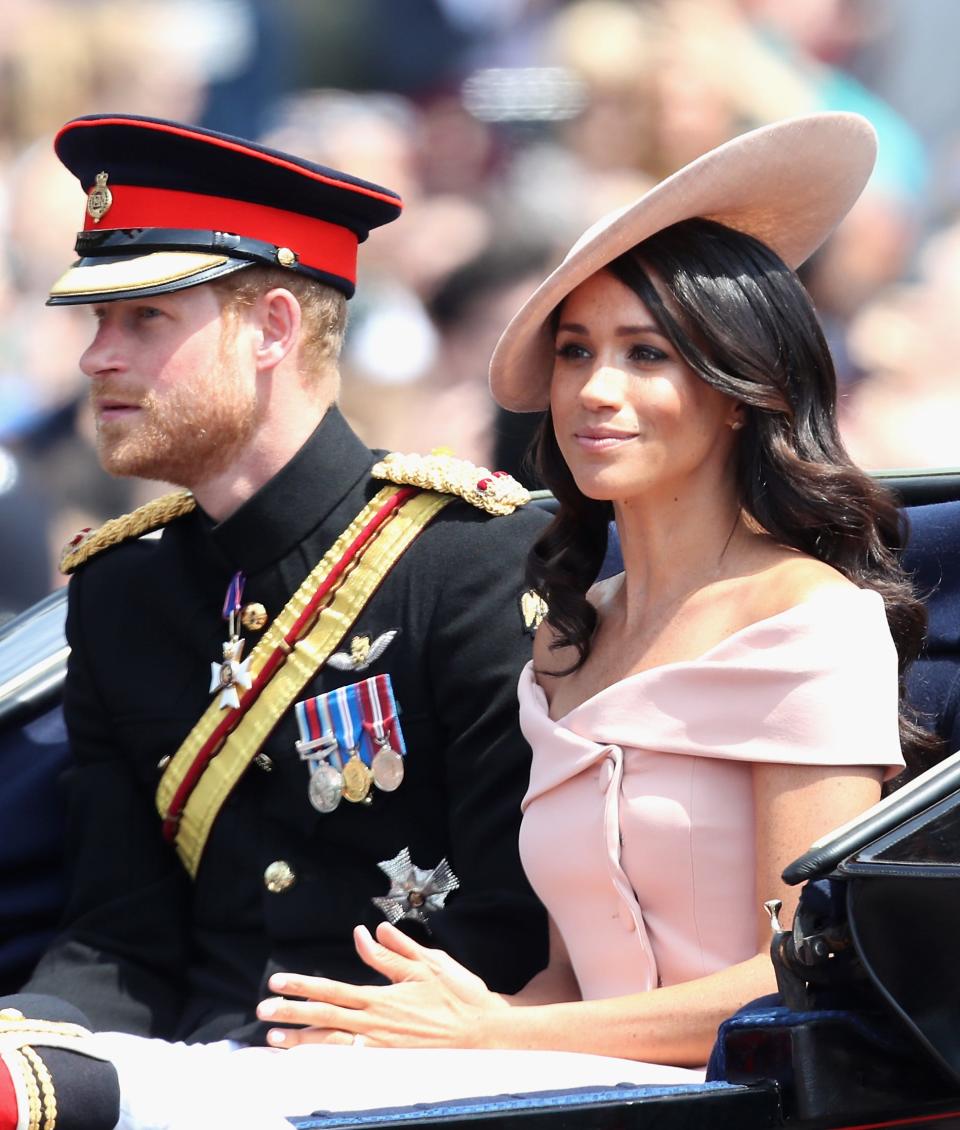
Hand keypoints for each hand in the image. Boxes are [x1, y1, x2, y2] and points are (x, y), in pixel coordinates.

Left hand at [256, 922, 506, 1048]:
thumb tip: (368, 931)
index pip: (333, 989)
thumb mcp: (427, 964)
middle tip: (262, 1011)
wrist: (485, 1034)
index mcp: (383, 996)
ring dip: (301, 1041)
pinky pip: (350, 1065)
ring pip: (332, 1045)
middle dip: (291, 1013)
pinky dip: (326, 1062)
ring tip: (275, 1039)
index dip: (303, 986)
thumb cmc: (459, 995)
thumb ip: (393, 951)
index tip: (277, 982)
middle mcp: (376, 1025)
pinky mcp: (390, 1065)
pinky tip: (309, 1062)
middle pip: (324, 1018)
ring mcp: (382, 1049)